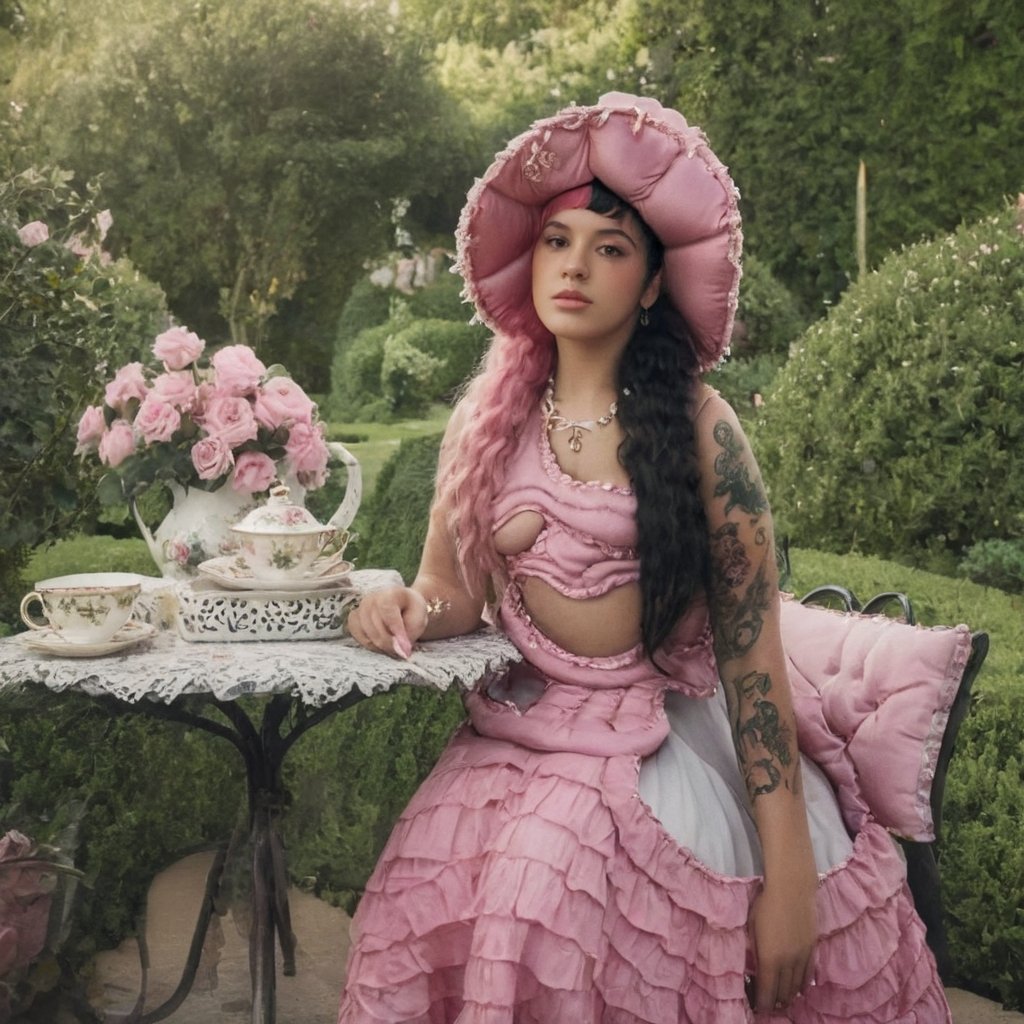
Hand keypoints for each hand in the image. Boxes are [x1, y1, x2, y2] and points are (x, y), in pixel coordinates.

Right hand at [346, 586, 428, 659]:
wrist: (404, 607)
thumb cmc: (413, 613)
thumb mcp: (419, 622)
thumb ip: (408, 636)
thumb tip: (398, 650)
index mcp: (391, 594)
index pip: (388, 612)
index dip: (395, 631)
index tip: (405, 648)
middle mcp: (372, 598)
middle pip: (376, 627)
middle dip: (391, 644)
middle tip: (403, 649)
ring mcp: (360, 608)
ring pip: (367, 634)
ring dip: (381, 645)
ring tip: (394, 644)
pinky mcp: (354, 618)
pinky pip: (358, 636)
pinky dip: (370, 644)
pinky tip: (381, 642)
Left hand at [749, 875, 816, 1013]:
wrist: (792, 889)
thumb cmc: (765, 904)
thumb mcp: (752, 926)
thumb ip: (755, 949)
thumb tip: (756, 967)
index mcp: (769, 958)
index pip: (767, 989)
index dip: (763, 1002)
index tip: (760, 1009)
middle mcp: (788, 962)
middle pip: (783, 990)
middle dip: (777, 1001)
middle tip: (771, 1007)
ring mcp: (802, 956)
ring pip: (797, 984)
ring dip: (790, 995)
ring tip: (785, 1002)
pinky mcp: (813, 948)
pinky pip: (809, 973)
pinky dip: (804, 984)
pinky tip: (801, 989)